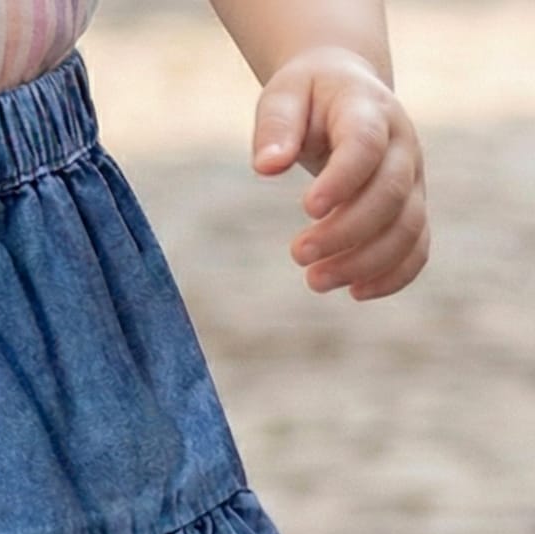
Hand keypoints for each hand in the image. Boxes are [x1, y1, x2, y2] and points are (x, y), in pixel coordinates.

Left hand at [251, 48, 428, 300]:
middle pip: (390, 195)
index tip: (307, 209)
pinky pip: (417, 247)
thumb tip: (267, 166)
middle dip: (345, 233)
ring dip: (364, 263)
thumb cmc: (308, 97)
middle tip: (297, 254)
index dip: (342, 179)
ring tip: (315, 281)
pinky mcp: (411, 207)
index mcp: (370, 110)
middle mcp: (402, 144)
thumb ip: (276, 126)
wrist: (345, 90)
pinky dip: (393, 276)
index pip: (366, 144)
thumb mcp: (284, 95)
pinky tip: (355, 292)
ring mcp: (413, 178)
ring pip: (407, 228)